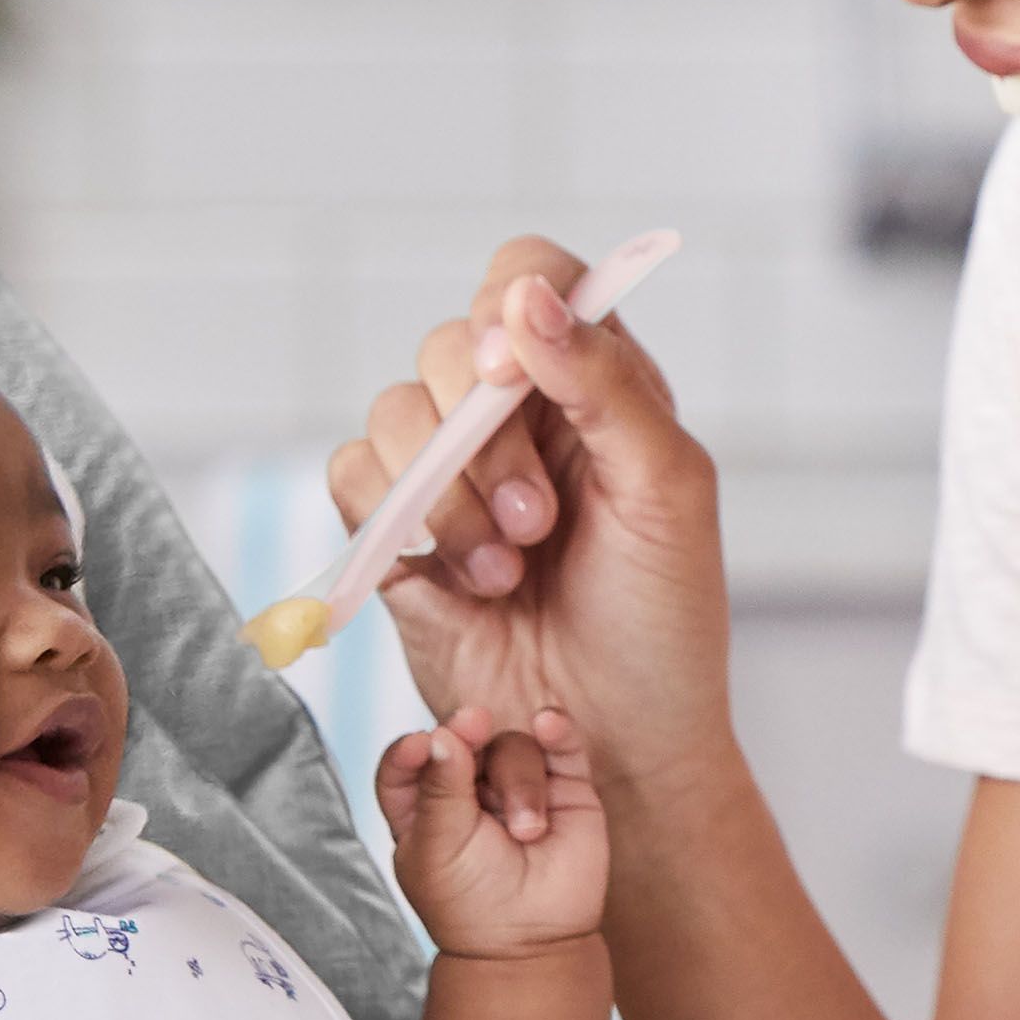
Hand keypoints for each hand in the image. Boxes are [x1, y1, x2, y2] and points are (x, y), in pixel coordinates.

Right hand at [328, 240, 734, 798]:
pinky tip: (460, 581)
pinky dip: (395, 522)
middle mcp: (518, 413)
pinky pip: (353, 476)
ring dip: (449, 496)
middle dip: (485, 436)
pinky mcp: (397, 530)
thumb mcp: (666, 492)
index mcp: (594, 381)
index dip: (509, 302)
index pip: (532, 278)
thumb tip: (530, 301)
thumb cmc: (661, 621)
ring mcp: (453, 470)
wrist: (611, 741)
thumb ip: (604, 385)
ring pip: (395, 411)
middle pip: (450, 344)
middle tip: (540, 522)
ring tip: (508, 568)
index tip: (510, 368)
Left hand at [378, 704, 607, 957]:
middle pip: (464, 742)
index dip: (411, 750)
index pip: (408, 762)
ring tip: (526, 831)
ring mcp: (518, 787)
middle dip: (468, 735)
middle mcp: (470, 791)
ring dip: (519, 781)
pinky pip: (561, 745)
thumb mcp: (439, 849)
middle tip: (471, 727)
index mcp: (424, 807)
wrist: (532, 943)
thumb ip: (439, 789)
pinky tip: (547, 724)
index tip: (420, 745)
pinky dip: (557, 730)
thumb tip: (442, 734)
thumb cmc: (473, 904)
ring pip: (513, 746)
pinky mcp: (564, 789)